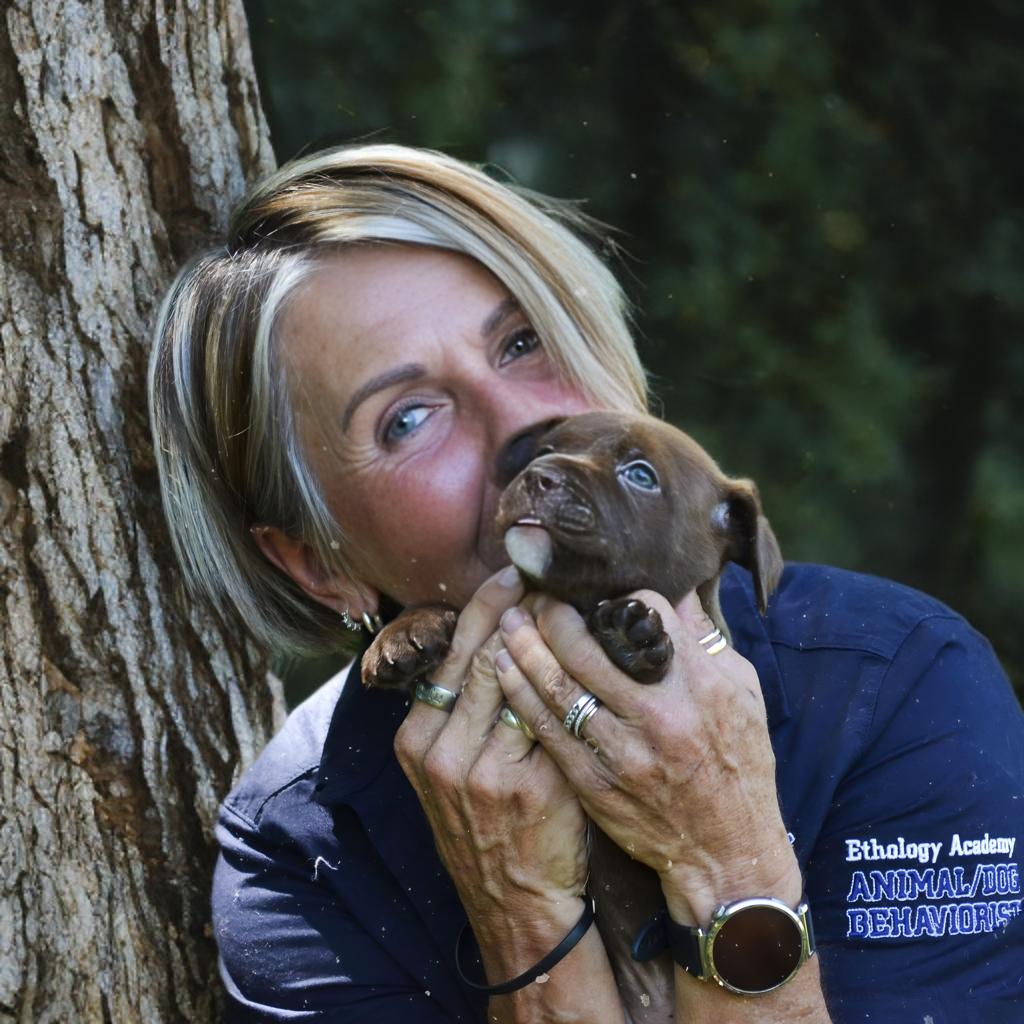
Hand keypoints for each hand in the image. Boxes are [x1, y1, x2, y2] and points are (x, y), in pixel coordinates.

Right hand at [392, 567, 589, 980]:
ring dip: (548, 636)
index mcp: (416, 740)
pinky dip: (570, 681)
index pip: (451, 652)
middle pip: (483, 656)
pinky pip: (549, 718)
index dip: (485, 607)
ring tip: (575, 599)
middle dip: (519, 609)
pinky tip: (594, 654)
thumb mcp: (452, 769)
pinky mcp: (525, 788)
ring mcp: (480, 772)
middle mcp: (440, 752)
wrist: (515, 904)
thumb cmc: (492, 826)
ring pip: (516, 680)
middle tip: (550, 571)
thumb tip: (498, 635)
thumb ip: (464, 710)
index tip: (513, 572)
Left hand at [495, 589, 801, 926]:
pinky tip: (503, 667)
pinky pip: (547, 729)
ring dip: (525, 647)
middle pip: (589, 648)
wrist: (728, 854)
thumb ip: (705, 642)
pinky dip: (520, 693)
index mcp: (703, 685)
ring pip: (559, 686)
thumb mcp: (744, 695)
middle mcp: (661, 716)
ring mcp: (625, 752)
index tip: (599, 593)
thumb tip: (674, 591)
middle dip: (554, 615)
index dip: (620, 597)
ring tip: (508, 620)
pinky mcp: (596, 783)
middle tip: (534, 596)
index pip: (648, 616)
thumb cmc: (740, 765)